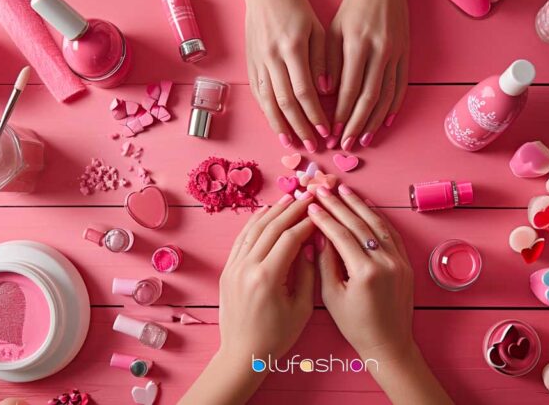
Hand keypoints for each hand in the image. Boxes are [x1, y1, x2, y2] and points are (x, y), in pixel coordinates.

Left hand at [218, 193, 315, 358]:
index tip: (320, 212)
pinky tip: (266, 212)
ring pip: (254, 229)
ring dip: (273, 211)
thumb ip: (308, 273)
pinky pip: (242, 239)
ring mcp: (234, 267)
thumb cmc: (276, 336)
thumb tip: (313, 243)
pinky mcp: (227, 270)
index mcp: (267, 278)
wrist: (242, 354)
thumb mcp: (301, 307)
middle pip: (272, 227)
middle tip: (308, 194)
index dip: (307, 222)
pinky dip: (254, 223)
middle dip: (292, 208)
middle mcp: (247, 268)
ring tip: (289, 196)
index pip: (290, 238)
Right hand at [235, 0, 329, 151]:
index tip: (326, 132)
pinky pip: (258, 94)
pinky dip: (267, 113)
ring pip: (268, 102)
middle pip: (286, 103)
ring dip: (281, 127)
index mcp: (293, 48)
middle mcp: (272, 58)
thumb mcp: (317, 28)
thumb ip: (322, 60)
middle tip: (313, 147)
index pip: (304, 92)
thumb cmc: (295, 8)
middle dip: (300, 128)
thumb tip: (326, 92)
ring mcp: (258, 62)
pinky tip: (276, 126)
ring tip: (291, 144)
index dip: (315, 115)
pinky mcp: (250, 64)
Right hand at [308, 184, 413, 359]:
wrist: (389, 343)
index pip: (340, 234)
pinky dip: (377, 217)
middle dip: (338, 204)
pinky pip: (391, 233)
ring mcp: (399, 260)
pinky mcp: (406, 262)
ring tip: (342, 190)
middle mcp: (385, 262)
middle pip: (358, 224)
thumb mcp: (332, 296)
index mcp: (365, 272)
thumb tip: (320, 234)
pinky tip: (365, 205)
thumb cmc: (356, 325)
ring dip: (359, 204)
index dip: (324, 218)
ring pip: (377, 223)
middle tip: (322, 189)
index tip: (311, 204)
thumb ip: (325, 262)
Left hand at [326, 0, 409, 149]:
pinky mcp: (406, 54)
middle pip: (368, 97)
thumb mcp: (334, 29)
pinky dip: (393, 106)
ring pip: (386, 95)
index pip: (348, 88)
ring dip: (374, 121)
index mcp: (356, 44)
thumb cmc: (353, 7)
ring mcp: (396, 54)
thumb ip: (329, 61)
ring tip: (365, 139)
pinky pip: (401, 85)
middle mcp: (379, 51)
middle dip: (356, 124)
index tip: (332, 132)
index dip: (340, 113)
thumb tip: (326, 93)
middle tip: (347, 145)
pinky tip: (385, 122)